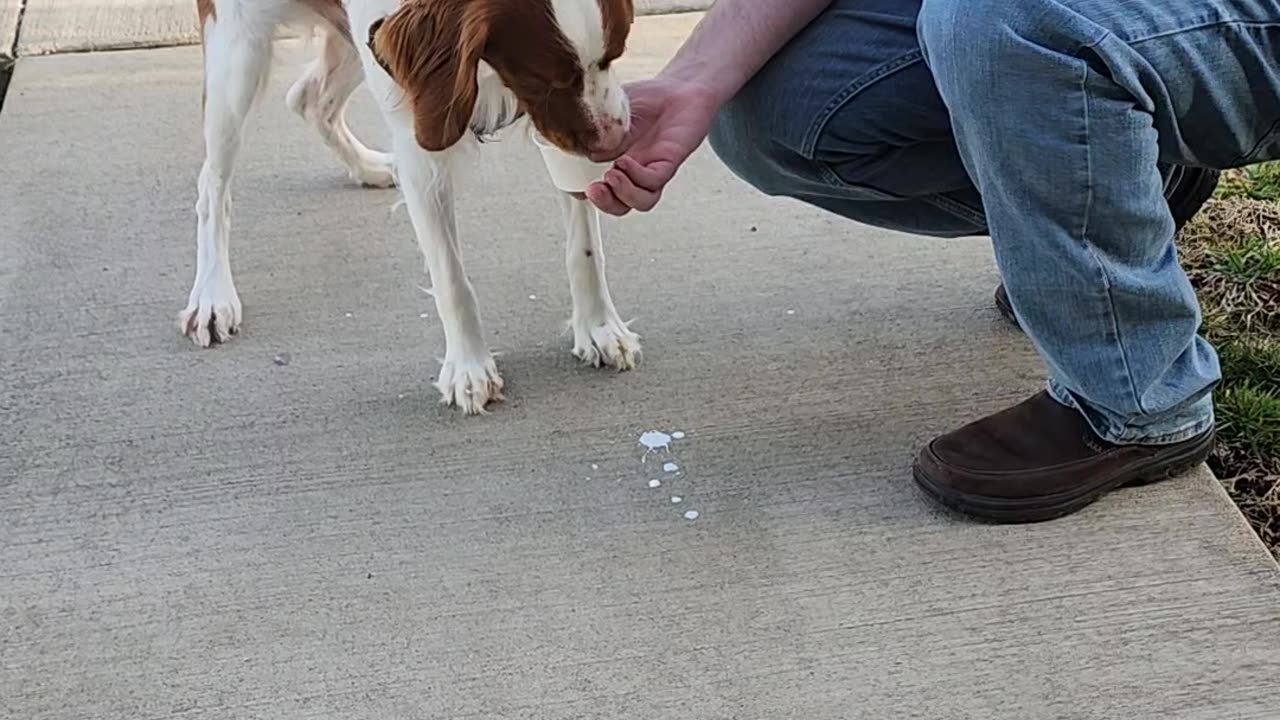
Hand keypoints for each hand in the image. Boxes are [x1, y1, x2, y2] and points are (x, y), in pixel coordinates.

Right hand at [586, 77, 719, 216]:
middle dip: (604, 203)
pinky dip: (637, 176)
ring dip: (622, 195)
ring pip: (641, 201)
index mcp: (615, 162)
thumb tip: (579, 149)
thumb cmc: (646, 99)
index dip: (585, 195)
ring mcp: (652, 168)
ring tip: (610, 177)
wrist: (681, 87)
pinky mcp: (669, 162)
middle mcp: (635, 171)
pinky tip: (625, 161)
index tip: (575, 186)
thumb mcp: (609, 111)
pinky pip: (654, 180)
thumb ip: (594, 128)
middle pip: (620, 204)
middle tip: (592, 190)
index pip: (600, 190)